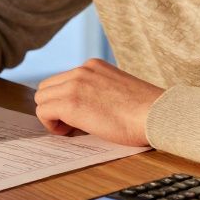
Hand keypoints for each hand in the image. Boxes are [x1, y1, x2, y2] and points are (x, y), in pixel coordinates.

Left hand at [34, 58, 164, 146]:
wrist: (157, 114)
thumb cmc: (145, 111)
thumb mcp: (118, 91)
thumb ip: (98, 92)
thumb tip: (84, 109)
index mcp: (93, 66)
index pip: (62, 80)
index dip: (65, 100)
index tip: (79, 116)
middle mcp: (81, 70)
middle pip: (47, 87)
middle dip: (54, 107)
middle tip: (72, 125)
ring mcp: (74, 84)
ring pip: (42, 99)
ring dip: (52, 116)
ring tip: (73, 130)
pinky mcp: (70, 102)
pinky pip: (43, 112)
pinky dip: (51, 125)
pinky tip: (70, 132)